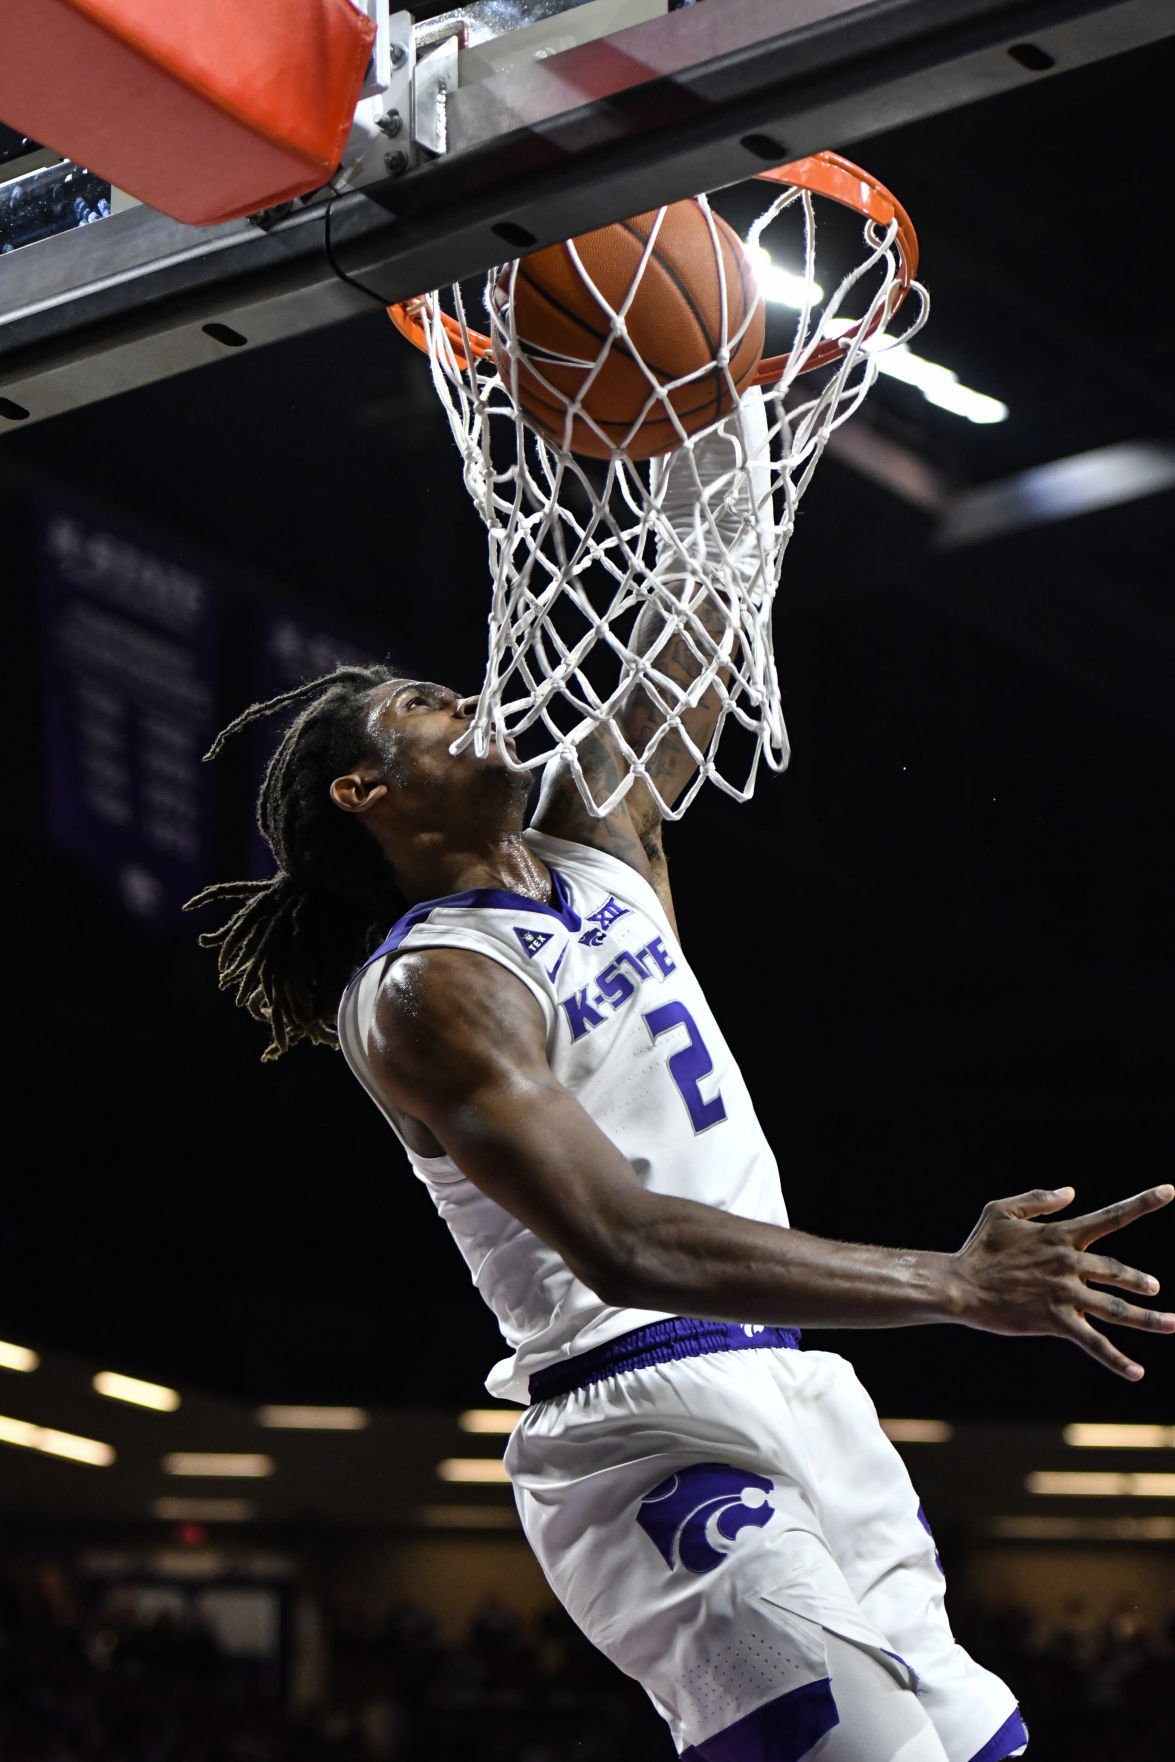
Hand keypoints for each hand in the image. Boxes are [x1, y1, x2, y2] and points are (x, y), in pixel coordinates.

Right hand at [952, 1184, 1174, 1378]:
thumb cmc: (979, 1248)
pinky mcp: (1056, 1321)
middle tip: (1155, 1288)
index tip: (1170, 1191)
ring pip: (1115, 1307)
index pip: (1110, 1217)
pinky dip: (1116, 1359)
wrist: (960, 1285)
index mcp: (1060, 1235)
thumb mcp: (1001, 1211)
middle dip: (1140, 1281)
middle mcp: (1069, 1263)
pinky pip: (1094, 1342)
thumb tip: (1071, 1192)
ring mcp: (1065, 1294)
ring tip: (1172, 1323)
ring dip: (1148, 1318)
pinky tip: (1137, 1372)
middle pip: (1118, 1271)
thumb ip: (1038, 1199)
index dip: (1143, 1203)